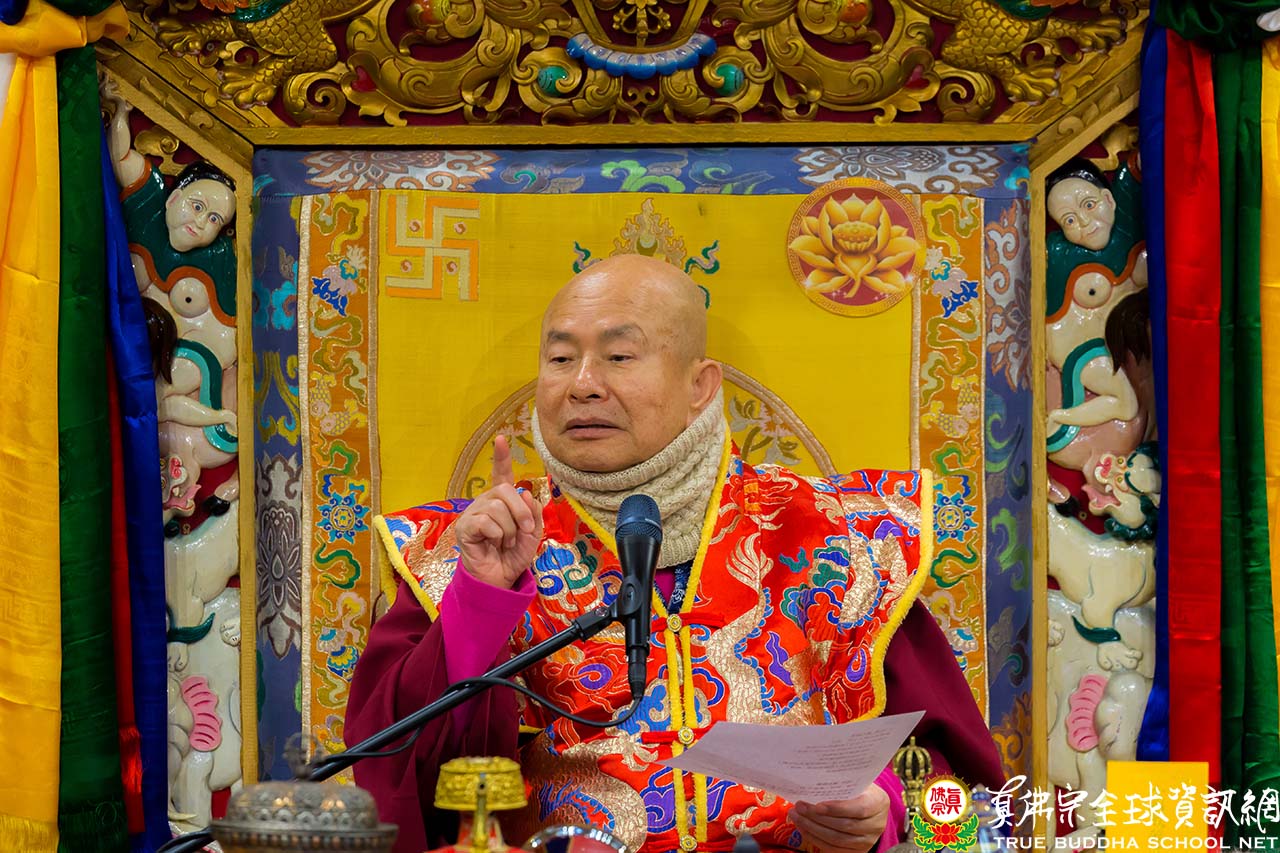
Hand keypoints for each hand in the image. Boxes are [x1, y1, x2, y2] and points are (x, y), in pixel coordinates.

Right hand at [454, 435, 542, 589]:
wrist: (500, 578)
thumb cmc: (513, 555)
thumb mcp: (532, 533)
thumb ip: (532, 512)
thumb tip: (525, 495)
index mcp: (502, 501)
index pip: (501, 474)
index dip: (501, 457)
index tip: (501, 438)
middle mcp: (486, 502)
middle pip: (506, 490)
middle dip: (521, 513)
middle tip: (525, 532)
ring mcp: (474, 513)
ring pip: (498, 508)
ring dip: (509, 530)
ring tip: (505, 543)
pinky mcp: (465, 527)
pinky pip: (486, 521)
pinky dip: (497, 535)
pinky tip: (493, 544)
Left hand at [791, 785, 889, 852]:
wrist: (872, 806)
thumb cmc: (859, 789)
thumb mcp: (857, 781)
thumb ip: (842, 781)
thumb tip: (812, 777)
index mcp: (878, 802)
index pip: (859, 808)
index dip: (837, 808)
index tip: (817, 805)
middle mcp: (876, 824)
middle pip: (845, 826)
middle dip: (818, 818)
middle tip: (799, 807)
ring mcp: (868, 841)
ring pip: (837, 840)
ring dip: (813, 829)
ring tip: (797, 816)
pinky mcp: (857, 851)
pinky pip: (834, 849)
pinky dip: (816, 838)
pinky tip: (804, 827)